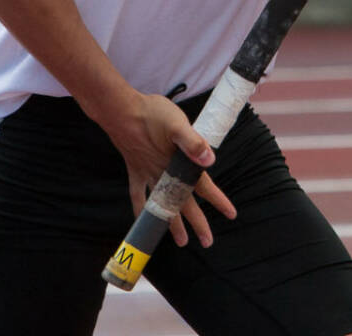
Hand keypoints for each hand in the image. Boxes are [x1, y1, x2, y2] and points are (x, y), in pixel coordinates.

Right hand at [107, 93, 236, 246]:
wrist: (119, 110)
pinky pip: (137, 195)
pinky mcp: (134, 169)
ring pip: (162, 205)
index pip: (202, 186)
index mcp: (177, 164)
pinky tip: (141, 220)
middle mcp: (163, 174)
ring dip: (172, 223)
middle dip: (197, 223)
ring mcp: (147, 173)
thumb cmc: (151, 114)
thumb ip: (193, 143)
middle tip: (208, 242)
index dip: (218, 200)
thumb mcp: (177, 123)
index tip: (231, 214)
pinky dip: (140, 209)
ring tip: (181, 241)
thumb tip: (210, 160)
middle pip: (184, 204)